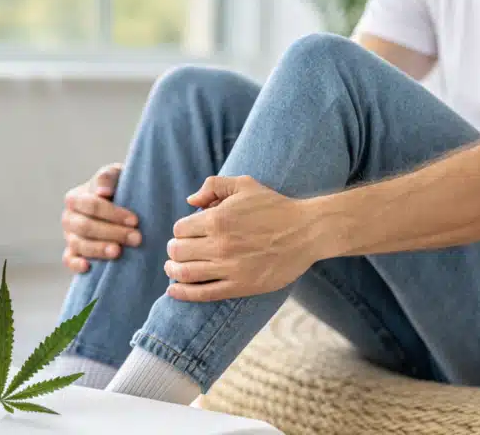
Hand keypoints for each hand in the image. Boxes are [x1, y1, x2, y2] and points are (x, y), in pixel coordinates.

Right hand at [61, 163, 141, 272]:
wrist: (123, 207)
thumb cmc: (119, 188)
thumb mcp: (117, 175)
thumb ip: (108, 177)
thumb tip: (102, 192)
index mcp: (75, 198)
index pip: (91, 205)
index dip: (113, 213)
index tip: (135, 220)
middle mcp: (69, 218)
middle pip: (85, 227)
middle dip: (113, 233)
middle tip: (137, 238)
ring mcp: (69, 237)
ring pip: (79, 245)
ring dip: (99, 249)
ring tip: (119, 252)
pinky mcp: (72, 253)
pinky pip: (69, 260)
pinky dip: (76, 264)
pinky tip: (88, 267)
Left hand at [164, 176, 318, 301]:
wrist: (307, 232)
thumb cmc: (275, 206)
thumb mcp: (245, 185)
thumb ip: (214, 185)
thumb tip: (190, 200)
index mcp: (217, 219)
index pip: (180, 229)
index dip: (180, 231)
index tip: (186, 233)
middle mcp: (219, 245)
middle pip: (178, 251)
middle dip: (174, 250)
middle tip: (177, 251)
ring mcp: (229, 268)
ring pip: (185, 273)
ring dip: (173, 271)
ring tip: (172, 269)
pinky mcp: (240, 286)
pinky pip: (203, 294)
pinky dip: (183, 294)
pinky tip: (173, 291)